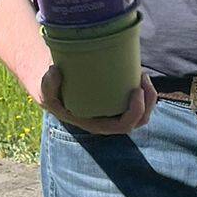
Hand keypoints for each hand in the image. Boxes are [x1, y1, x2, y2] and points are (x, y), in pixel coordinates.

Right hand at [39, 66, 155, 134]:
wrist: (53, 87)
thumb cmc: (53, 92)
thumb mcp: (46, 90)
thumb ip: (48, 84)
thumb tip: (55, 72)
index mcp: (98, 124)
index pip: (124, 125)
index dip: (136, 111)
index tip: (136, 90)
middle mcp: (110, 119)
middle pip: (139, 120)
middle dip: (148, 101)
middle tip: (143, 78)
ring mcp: (115, 110)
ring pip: (143, 111)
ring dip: (150, 95)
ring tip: (143, 75)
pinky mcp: (118, 98)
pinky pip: (138, 99)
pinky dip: (143, 88)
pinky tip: (138, 71)